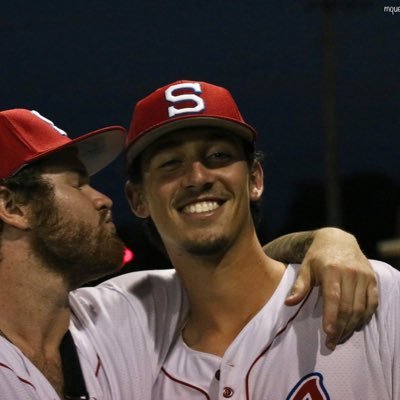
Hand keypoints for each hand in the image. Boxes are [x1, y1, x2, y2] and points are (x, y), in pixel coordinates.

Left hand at [284, 227, 377, 349]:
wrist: (338, 240)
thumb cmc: (317, 256)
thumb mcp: (305, 267)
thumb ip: (299, 286)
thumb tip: (288, 303)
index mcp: (331, 270)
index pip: (333, 298)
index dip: (331, 317)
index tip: (327, 333)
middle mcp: (350, 273)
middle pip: (348, 307)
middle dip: (340, 328)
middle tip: (331, 342)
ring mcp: (363, 276)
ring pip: (361, 308)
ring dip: (352, 326)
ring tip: (341, 338)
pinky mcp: (372, 279)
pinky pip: (372, 303)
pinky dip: (365, 317)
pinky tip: (355, 326)